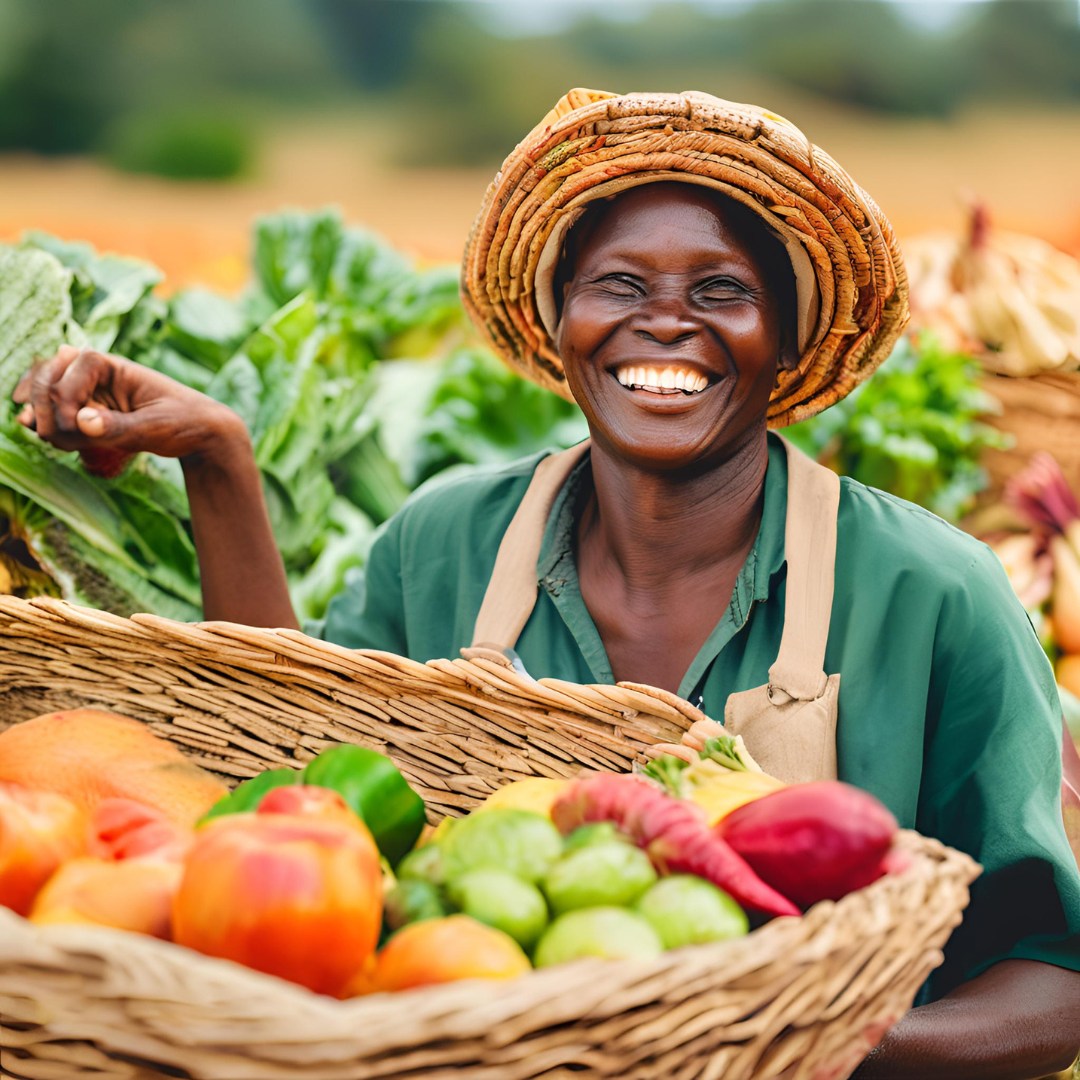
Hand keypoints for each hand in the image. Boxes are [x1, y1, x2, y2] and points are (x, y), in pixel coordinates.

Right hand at [13, 345, 245, 464]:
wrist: (202, 434)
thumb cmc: (186, 422)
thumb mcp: (157, 426)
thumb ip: (118, 427)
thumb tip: (81, 422)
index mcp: (116, 367)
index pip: (74, 366)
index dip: (64, 396)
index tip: (73, 428)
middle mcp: (99, 375)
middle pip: (50, 374)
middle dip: (43, 404)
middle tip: (50, 436)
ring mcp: (92, 393)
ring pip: (48, 392)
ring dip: (42, 413)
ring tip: (52, 438)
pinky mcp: (91, 412)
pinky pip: (58, 411)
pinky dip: (49, 421)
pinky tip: (47, 435)